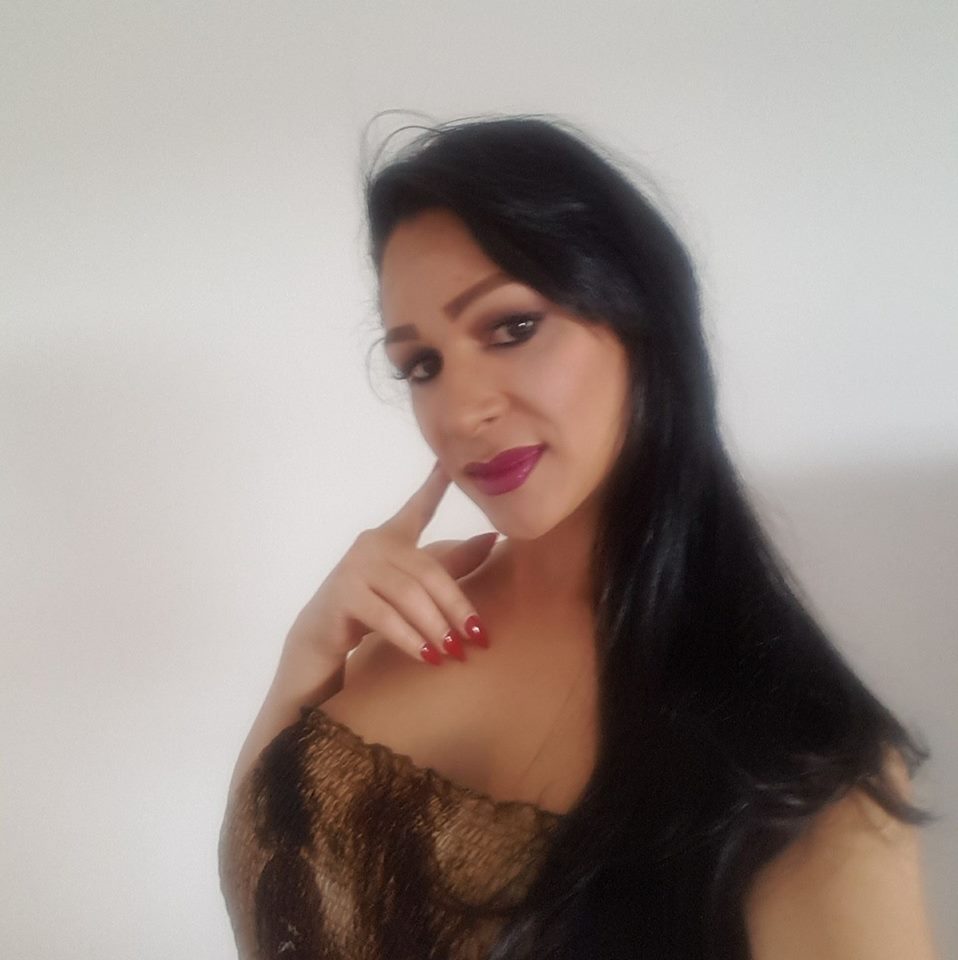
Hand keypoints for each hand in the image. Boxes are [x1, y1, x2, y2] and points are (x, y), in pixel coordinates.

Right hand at [286, 460, 496, 665]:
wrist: (320, 636)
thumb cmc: (373, 606)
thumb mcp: (417, 585)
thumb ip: (453, 563)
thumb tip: (493, 538)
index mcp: (392, 535)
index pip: (418, 506)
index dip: (435, 484)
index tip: (449, 462)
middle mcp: (373, 543)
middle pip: (427, 571)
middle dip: (455, 606)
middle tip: (478, 636)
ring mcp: (355, 566)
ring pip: (408, 596)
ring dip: (435, 627)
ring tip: (455, 653)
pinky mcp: (343, 593)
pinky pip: (385, 617)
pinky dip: (410, 639)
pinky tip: (427, 656)